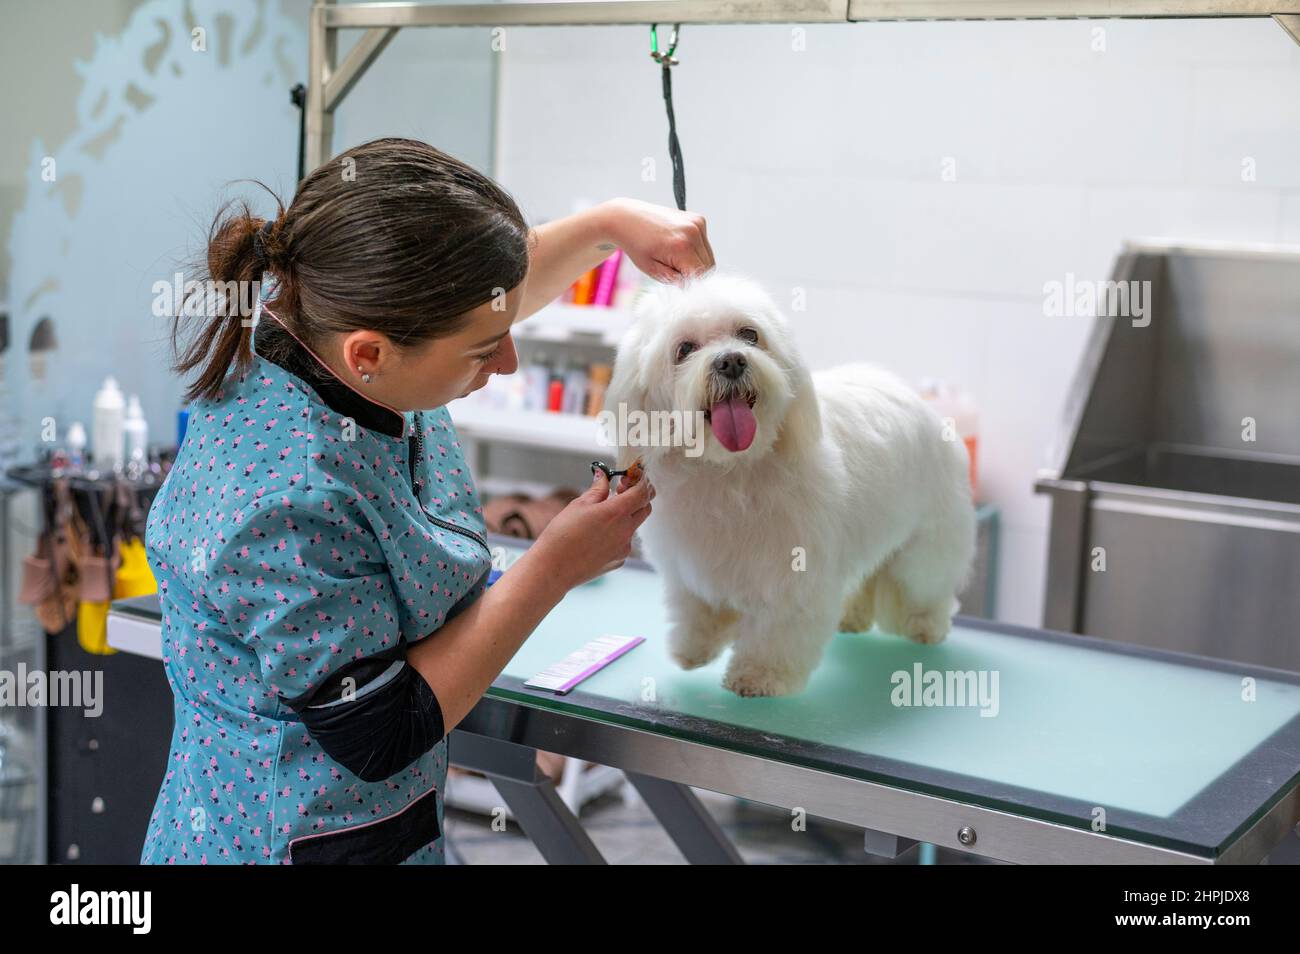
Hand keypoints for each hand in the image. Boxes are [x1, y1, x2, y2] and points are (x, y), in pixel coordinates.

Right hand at [531, 468, 655, 589]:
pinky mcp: (619, 560)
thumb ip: (597, 489)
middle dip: (638, 497)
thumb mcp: (579, 505)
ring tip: (600, 517)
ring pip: (634, 526)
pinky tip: (595, 537)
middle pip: (645, 508)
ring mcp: (624, 548)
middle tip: (618, 492)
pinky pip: (624, 542)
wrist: (553, 568)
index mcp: (617, 512)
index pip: (643, 491)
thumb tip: (604, 475)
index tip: (629, 477)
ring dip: (625, 516)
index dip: (640, 481)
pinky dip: (616, 535)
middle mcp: (626, 530)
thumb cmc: (562, 534)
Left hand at [599, 197, 714, 283]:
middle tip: (674, 269)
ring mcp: (697, 223)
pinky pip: (704, 244)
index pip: (701, 276)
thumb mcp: (653, 270)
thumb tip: (693, 286)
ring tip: (674, 256)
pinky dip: (695, 249)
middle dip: (694, 272)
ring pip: (708, 255)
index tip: (680, 283)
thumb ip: (676, 280)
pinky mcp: (698, 219)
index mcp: (682, 246)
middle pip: (708, 266)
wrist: (628, 218)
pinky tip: (677, 245)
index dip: (691, 283)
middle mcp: (693, 232)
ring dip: (696, 261)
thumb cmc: (636, 244)